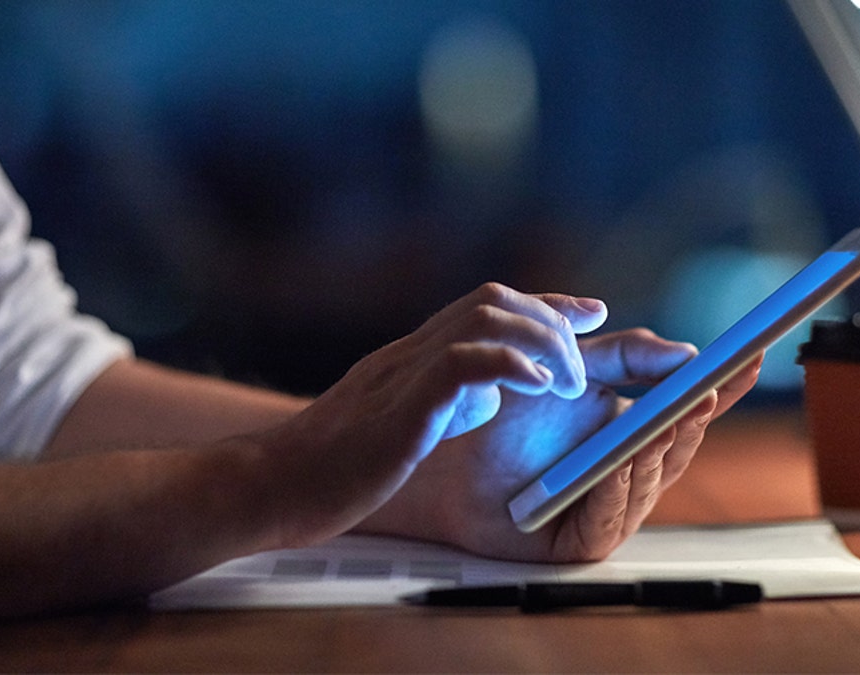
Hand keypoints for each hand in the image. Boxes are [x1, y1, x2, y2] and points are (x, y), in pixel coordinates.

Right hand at [255, 283, 608, 548]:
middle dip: (550, 320)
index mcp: (413, 356)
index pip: (487, 307)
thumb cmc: (335, 465)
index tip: (587, 312)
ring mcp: (403, 375)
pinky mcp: (399, 409)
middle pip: (494, 300)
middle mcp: (411, 352)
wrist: (272, 486)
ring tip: (566, 384)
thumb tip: (489, 392)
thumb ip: (444, 399)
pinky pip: (461, 365)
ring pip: (484, 319)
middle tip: (582, 362)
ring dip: (540, 342)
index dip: (544, 303)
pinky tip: (539, 388)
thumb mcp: (402, 421)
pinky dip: (511, 367)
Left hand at [357, 328, 761, 561]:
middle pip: (677, 446)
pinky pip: (610, 517)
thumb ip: (625, 355)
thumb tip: (685, 350)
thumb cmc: (504, 414)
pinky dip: (617, 487)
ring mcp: (608, 506)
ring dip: (660, 448)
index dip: (722, 387)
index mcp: (634, 430)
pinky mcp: (580, 541)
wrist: (444, 451)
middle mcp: (628, 471)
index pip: (688, 409)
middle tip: (706, 387)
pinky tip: (621, 460)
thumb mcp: (573, 368)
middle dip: (693, 417)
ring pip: (649, 481)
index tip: (750, 357)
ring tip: (669, 416)